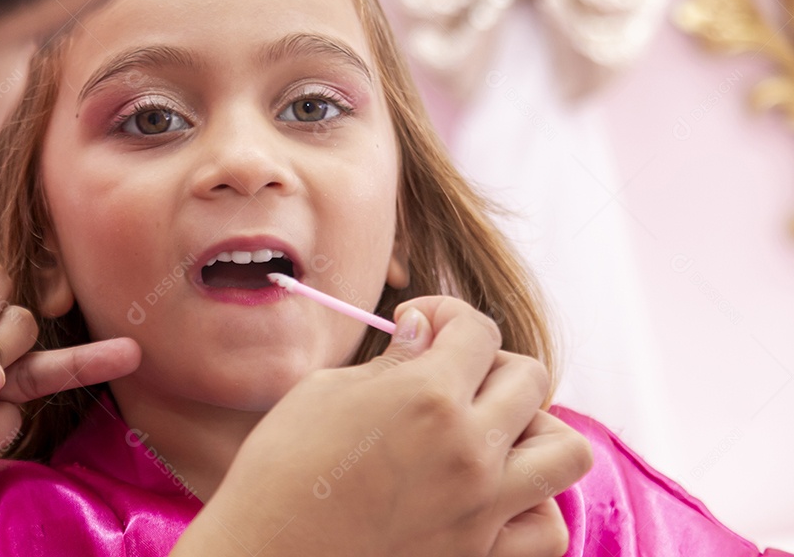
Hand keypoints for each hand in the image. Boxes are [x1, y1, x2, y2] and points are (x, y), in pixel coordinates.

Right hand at [173, 296, 591, 556]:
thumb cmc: (276, 473)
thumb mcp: (322, 394)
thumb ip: (390, 362)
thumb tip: (424, 333)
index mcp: (427, 396)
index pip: (478, 329)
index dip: (447, 314)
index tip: (419, 325)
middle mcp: (469, 449)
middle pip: (530, 378)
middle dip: (489, 362)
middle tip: (447, 374)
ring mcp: (483, 509)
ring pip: (564, 449)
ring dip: (532, 428)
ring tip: (486, 432)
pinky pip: (548, 525)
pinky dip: (533, 502)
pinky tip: (492, 493)